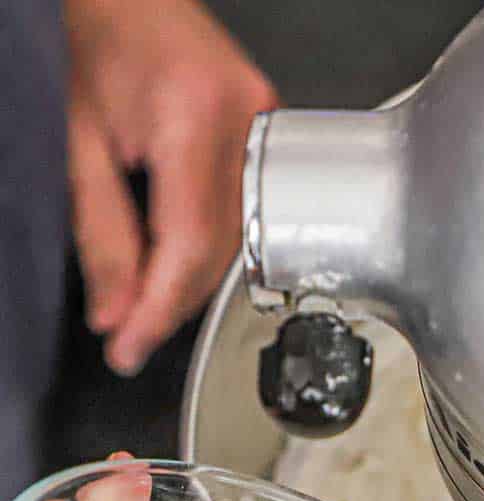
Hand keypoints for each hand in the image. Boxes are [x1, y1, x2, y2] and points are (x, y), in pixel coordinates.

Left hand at [65, 0, 277, 376]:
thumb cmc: (90, 31)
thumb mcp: (75, 136)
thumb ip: (101, 232)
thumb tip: (116, 310)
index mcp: (195, 116)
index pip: (190, 245)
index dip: (160, 308)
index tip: (131, 346)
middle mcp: (245, 121)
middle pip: (221, 249)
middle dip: (172, 301)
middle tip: (130, 336)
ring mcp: (266, 123)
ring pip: (240, 238)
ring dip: (191, 279)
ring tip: (146, 307)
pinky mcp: (268, 128)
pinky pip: (247, 209)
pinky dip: (209, 246)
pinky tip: (177, 264)